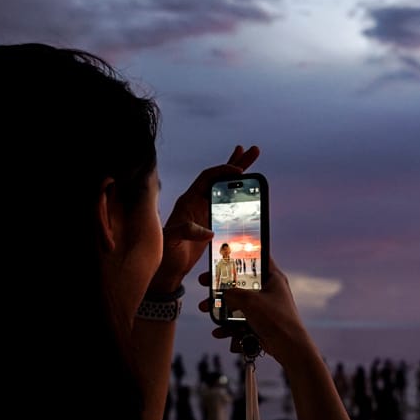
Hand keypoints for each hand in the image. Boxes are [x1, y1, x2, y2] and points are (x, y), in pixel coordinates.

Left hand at [150, 145, 259, 290]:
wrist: (168, 268)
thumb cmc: (166, 253)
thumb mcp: (172, 240)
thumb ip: (186, 231)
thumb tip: (208, 231)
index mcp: (188, 201)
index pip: (207, 178)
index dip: (223, 171)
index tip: (239, 170)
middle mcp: (196, 202)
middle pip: (219, 177)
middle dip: (236, 163)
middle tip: (252, 150)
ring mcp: (204, 211)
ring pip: (224, 187)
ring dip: (238, 175)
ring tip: (251, 159)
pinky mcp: (211, 222)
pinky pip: (226, 203)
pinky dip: (237, 193)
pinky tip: (246, 190)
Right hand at [197, 258, 312, 362]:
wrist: (289, 348)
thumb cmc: (276, 320)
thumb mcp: (250, 301)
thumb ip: (232, 293)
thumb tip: (224, 295)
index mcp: (272, 278)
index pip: (256, 258)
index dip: (239, 255)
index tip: (223, 256)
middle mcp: (268, 291)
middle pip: (240, 283)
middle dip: (221, 286)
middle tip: (205, 283)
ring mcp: (264, 308)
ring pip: (238, 304)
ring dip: (221, 308)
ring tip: (206, 309)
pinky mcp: (260, 323)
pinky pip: (240, 322)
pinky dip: (229, 327)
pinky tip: (219, 332)